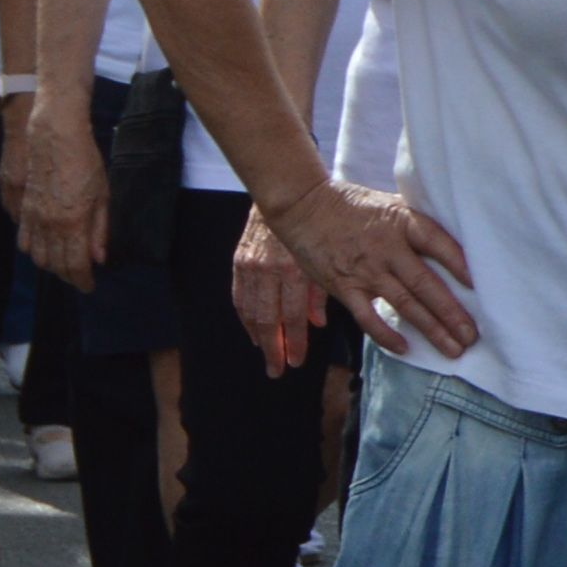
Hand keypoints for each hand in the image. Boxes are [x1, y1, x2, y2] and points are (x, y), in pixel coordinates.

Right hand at [10, 102, 109, 289]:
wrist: (54, 136)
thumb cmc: (85, 162)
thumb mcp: (103, 196)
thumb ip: (100, 230)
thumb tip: (98, 258)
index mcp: (71, 223)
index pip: (74, 266)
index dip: (82, 281)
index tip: (90, 286)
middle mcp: (48, 225)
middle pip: (54, 264)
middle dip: (68, 276)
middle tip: (80, 276)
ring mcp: (32, 217)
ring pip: (36, 256)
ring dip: (51, 265)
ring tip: (65, 264)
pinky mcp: (23, 208)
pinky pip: (24, 240)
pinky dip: (34, 251)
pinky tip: (46, 248)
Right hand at [232, 220, 327, 376]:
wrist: (291, 197)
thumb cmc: (319, 228)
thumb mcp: (327, 259)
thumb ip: (321, 292)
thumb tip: (316, 323)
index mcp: (294, 271)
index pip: (291, 317)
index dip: (294, 342)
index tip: (296, 362)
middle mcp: (269, 270)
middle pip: (267, 319)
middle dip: (273, 348)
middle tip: (277, 370)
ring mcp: (251, 266)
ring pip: (250, 311)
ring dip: (258, 337)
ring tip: (266, 355)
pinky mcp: (239, 261)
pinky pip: (238, 296)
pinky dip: (244, 317)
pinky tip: (252, 332)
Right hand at [268, 180, 476, 363]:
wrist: (303, 205)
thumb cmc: (353, 205)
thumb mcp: (390, 204)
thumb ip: (416, 225)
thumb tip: (454, 246)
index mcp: (402, 222)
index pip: (438, 243)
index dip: (460, 264)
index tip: (481, 285)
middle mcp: (387, 247)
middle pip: (425, 284)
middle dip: (452, 313)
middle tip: (473, 336)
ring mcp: (365, 269)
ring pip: (404, 304)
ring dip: (431, 329)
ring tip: (454, 348)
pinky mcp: (343, 286)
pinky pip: (367, 317)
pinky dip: (386, 335)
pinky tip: (405, 348)